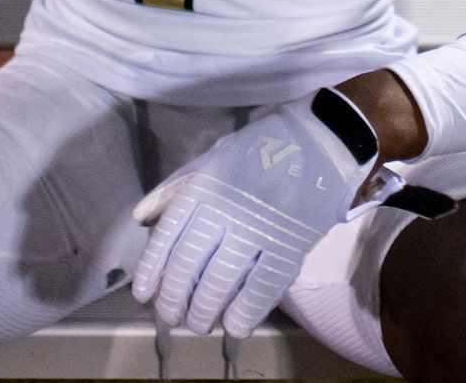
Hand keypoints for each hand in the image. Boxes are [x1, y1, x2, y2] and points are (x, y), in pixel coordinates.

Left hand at [129, 97, 375, 337]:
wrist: (323, 142)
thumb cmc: (263, 150)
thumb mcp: (213, 157)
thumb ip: (176, 188)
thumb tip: (142, 220)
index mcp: (205, 186)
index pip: (168, 237)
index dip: (152, 271)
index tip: (145, 295)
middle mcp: (226, 210)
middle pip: (188, 266)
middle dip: (175, 299)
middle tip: (172, 316)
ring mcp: (259, 230)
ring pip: (219, 283)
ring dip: (204, 312)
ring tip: (199, 323)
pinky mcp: (289, 247)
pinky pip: (261, 290)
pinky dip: (244, 313)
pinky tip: (234, 325)